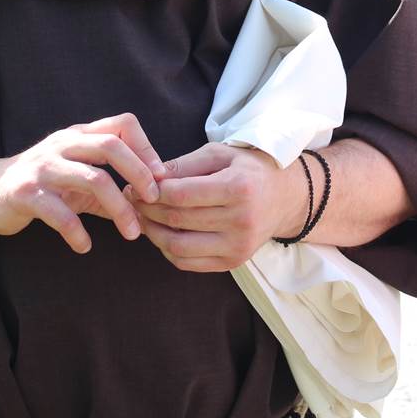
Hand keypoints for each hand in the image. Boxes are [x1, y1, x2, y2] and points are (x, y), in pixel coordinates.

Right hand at [0, 113, 165, 253]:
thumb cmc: (42, 185)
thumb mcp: (75, 177)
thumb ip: (107, 186)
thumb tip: (146, 205)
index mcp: (79, 136)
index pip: (122, 124)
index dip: (146, 147)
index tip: (160, 177)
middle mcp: (62, 145)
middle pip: (111, 146)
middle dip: (139, 173)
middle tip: (154, 201)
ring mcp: (43, 167)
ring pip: (93, 179)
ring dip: (119, 209)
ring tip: (131, 233)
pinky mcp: (26, 194)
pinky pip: (60, 213)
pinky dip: (78, 233)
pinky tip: (85, 246)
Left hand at [129, 142, 305, 271]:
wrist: (285, 198)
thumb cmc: (249, 170)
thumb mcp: (220, 154)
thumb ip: (185, 165)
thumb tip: (149, 176)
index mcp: (238, 188)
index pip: (181, 194)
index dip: (152, 192)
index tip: (135, 186)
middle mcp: (241, 220)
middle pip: (177, 220)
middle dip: (147, 210)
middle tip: (131, 200)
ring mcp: (238, 246)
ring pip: (178, 246)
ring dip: (152, 234)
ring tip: (142, 219)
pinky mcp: (234, 262)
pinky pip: (189, 263)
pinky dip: (168, 251)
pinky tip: (161, 235)